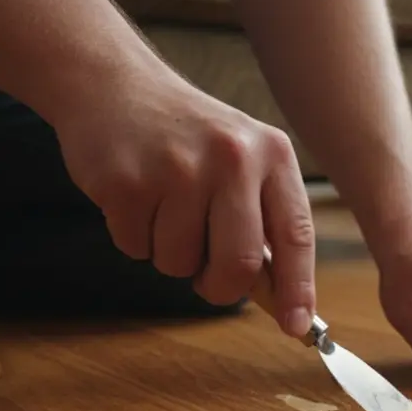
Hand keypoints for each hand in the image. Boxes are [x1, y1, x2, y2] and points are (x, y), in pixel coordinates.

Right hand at [53, 74, 316, 337]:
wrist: (114, 84)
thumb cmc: (187, 137)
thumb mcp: (242, 161)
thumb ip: (263, 220)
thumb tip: (284, 300)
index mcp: (272, 154)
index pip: (295, 235)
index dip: (297, 288)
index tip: (297, 327)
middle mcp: (232, 157)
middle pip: (237, 265)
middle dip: (219, 286)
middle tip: (205, 276)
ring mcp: (178, 168)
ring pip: (179, 264)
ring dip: (169, 254)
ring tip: (164, 206)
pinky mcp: (127, 181)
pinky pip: (135, 248)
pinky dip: (133, 236)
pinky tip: (134, 195)